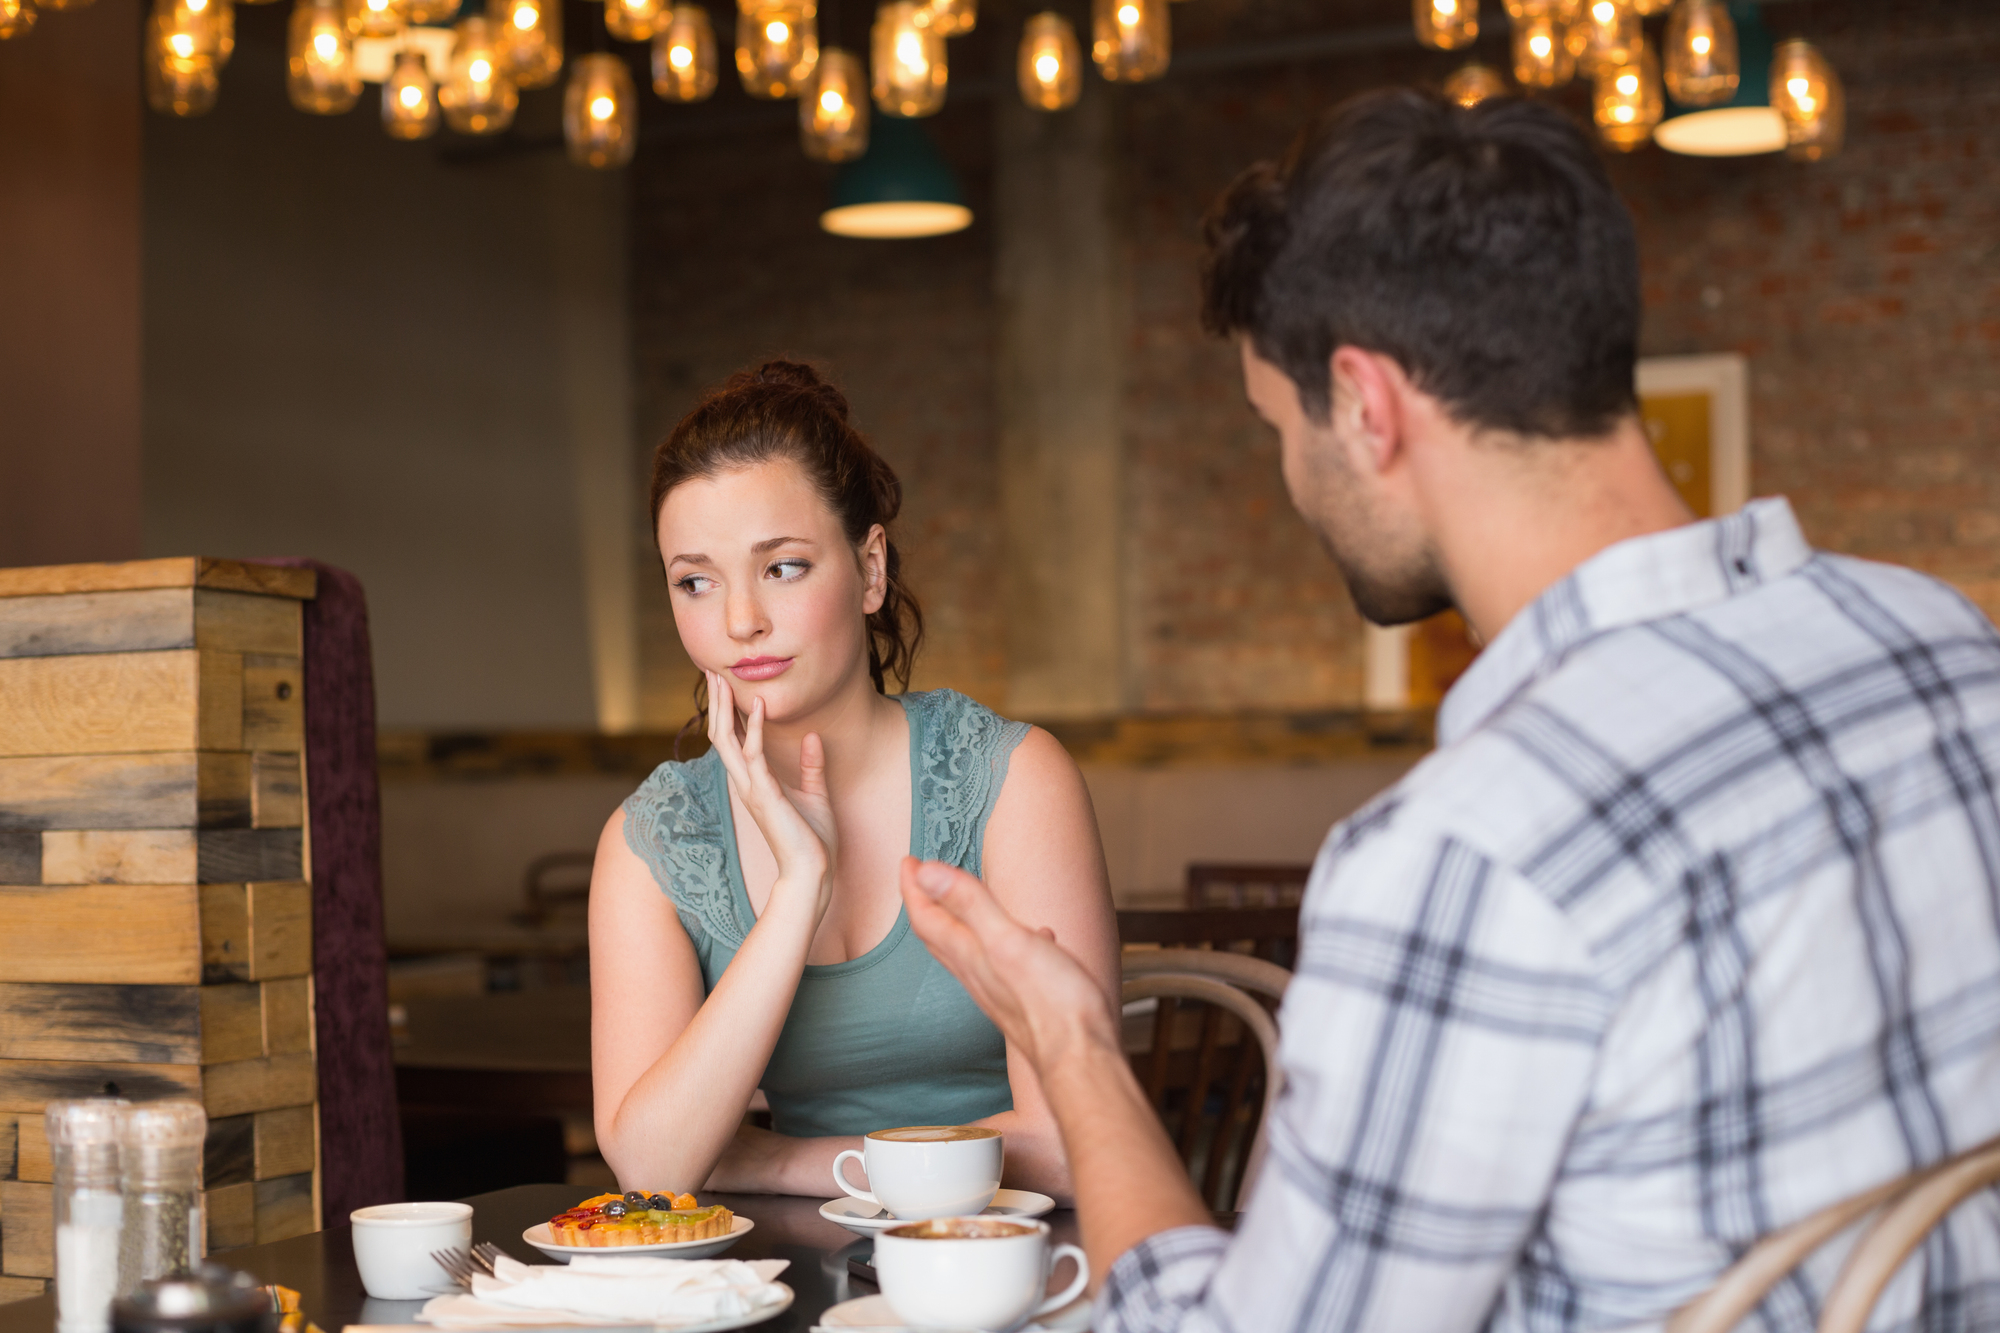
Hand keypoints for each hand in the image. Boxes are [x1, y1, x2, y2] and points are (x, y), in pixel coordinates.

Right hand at [706, 671, 837, 920]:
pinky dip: (754, 727)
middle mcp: (746, 783)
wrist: (813, 871)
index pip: (732, 740)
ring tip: (724, 679)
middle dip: (715, 703)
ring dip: (724, 707)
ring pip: (726, 740)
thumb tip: (813, 736)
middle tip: (711, 671)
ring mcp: (751, 788)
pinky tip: (758, 704)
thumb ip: (812, 766)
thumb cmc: (813, 839)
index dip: (726, 711)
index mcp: (754, 782)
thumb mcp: (816, 794)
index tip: (724, 685)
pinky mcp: (764, 794)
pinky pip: (753, 754)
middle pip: (719, 734)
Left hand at [900, 858, 1118, 1070]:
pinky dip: (1006, 942)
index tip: (907, 861)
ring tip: (960, 904)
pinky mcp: (1022, 1000)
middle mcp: (976, 974)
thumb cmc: (1051, 1003)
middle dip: (926, 903)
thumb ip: (969, 903)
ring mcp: (997, 990)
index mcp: (970, 955)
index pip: (927, 917)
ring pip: (966, 949)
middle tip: (919, 878)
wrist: (1080, 1056)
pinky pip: (1002, 963)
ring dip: (958, 922)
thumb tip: (926, 872)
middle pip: (938, 935)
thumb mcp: (1008, 940)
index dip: (913, 887)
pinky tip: (1034, 938)